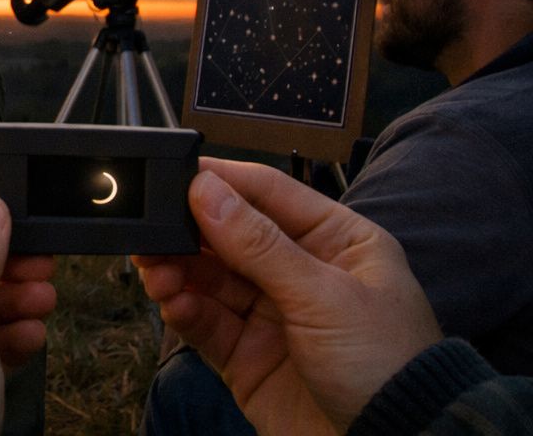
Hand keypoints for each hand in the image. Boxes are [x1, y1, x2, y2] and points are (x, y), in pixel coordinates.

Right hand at [134, 159, 441, 435]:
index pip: (268, 193)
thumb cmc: (387, 366)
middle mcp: (300, 271)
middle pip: (229, 235)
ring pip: (209, 278)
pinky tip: (173, 304)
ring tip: (157, 273)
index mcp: (334, 240)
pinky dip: (184, 311)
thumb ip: (260, 244)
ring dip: (178, 271)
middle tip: (151, 230)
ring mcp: (271, 314)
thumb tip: (207, 190)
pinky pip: (205, 323)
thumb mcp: (324, 295)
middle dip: (188, 232)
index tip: (175, 174)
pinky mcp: (247, 355)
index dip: (222, 181)